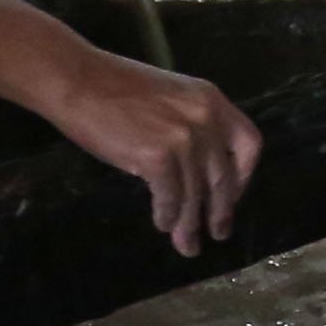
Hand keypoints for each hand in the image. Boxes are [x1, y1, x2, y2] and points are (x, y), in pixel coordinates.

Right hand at [45, 50, 258, 254]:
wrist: (77, 80)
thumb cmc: (114, 88)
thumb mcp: (170, 97)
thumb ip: (191, 124)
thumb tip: (198, 169)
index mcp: (211, 100)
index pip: (249, 143)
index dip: (245, 176)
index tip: (231, 196)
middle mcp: (205, 118)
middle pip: (223, 177)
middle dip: (220, 211)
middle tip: (217, 234)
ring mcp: (183, 137)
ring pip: (195, 194)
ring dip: (190, 224)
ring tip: (186, 244)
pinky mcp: (157, 156)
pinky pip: (170, 198)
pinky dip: (167, 216)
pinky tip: (163, 223)